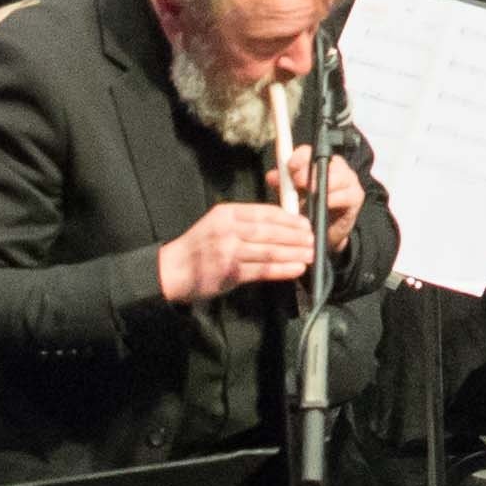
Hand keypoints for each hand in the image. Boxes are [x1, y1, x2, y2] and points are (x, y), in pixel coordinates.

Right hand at [157, 198, 321, 301]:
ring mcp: (229, 252)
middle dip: (295, 236)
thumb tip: (281, 225)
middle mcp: (229, 230)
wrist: (172, 270)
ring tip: (310, 254)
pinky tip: (296, 269)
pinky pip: (262, 270)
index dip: (288, 218)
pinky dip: (281, 270)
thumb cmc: (199, 246)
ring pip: (269, 251)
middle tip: (313, 239)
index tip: (305, 223)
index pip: (264, 213)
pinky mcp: (230, 273)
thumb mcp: (218, 224)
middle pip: (270, 231)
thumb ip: (244, 223)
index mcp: (227, 213)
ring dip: (293, 253)